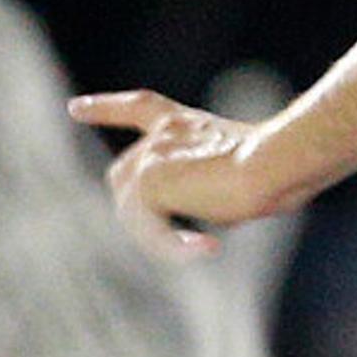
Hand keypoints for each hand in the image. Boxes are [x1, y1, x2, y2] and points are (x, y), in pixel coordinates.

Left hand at [67, 88, 302, 261]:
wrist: (276, 161)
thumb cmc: (281, 168)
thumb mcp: (244, 174)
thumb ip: (211, 189)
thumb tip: (197, 224)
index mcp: (185, 123)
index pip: (139, 108)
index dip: (106, 109)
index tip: (75, 107)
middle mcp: (161, 136)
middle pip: (124, 175)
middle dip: (136, 204)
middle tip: (166, 230)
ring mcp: (150, 158)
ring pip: (132, 211)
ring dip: (161, 236)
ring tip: (204, 247)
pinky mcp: (148, 184)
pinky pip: (150, 230)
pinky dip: (175, 247)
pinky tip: (208, 249)